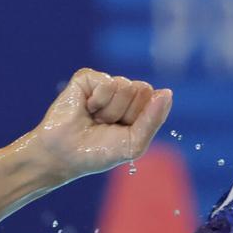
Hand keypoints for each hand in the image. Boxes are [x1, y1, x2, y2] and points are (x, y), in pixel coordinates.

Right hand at [33, 68, 172, 179]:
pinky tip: (86, 108)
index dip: (140, 118)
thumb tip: (167, 92)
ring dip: (110, 110)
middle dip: (126, 113)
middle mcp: (123, 93)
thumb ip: (153, 119)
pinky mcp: (87, 77)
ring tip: (95, 119)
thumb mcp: (135, 143)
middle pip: (143, 89)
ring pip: (126, 85)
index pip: (155, 99)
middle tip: (107, 125)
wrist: (64, 155)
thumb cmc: (99, 152)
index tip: (124, 131)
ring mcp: (105, 84)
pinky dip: (98, 101)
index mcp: (138, 108)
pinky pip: (108, 83)